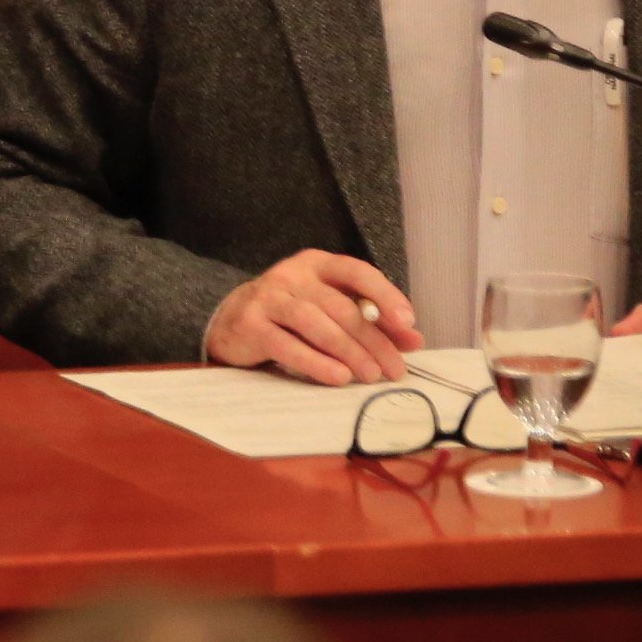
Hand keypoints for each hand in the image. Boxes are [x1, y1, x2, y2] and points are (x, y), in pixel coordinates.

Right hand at [205, 250, 421, 384]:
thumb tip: (414, 340)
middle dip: (373, 341)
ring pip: (315, 323)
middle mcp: (291, 275)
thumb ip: (371, 321)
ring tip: (369, 376)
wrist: (227, 320)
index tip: (408, 324)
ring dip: (348, 351)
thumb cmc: (289, 316)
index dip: (386, 296)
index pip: (358, 272)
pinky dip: (315, 362)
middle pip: (340, 306)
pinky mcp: (249, 324)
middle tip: (393, 370)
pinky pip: (287, 345)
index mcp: (317, 264)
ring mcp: (267, 298)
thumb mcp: (330, 310)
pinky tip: (337, 377)